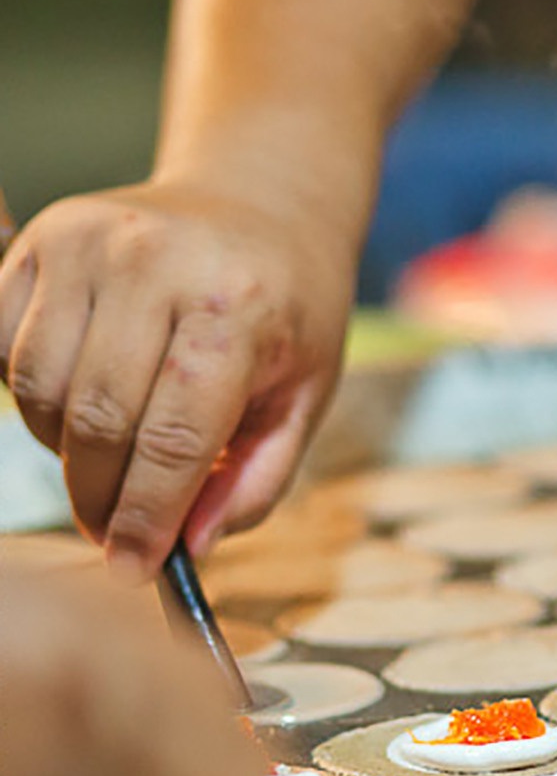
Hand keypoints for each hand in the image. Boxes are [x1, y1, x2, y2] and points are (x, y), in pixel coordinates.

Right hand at [0, 179, 352, 579]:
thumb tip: (192, 545)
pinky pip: (4, 346)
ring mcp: (89, 244)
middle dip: (99, 498)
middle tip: (112, 534)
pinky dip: (30, 394)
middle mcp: (155, 265)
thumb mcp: (307, 394)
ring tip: (109, 458)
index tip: (133, 568)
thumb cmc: (290, 309)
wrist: (261, 207)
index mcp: (237, 307)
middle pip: (98, 419)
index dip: (147, 516)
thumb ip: (256, 477)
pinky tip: (79, 401)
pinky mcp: (41, 238)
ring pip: (39, 388)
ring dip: (63, 449)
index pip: (174, 436)